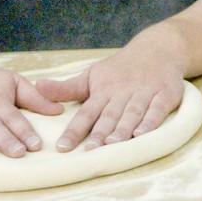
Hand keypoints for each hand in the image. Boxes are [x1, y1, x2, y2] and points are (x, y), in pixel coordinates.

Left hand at [34, 26, 185, 151]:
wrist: (158, 49)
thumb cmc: (120, 68)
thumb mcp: (92, 75)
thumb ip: (67, 88)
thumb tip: (37, 87)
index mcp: (103, 89)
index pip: (86, 112)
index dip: (75, 129)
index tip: (63, 147)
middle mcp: (123, 91)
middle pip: (109, 115)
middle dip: (99, 133)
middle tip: (89, 151)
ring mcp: (145, 92)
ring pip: (132, 112)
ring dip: (122, 128)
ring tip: (112, 144)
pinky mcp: (165, 94)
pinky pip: (157, 109)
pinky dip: (150, 121)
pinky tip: (142, 134)